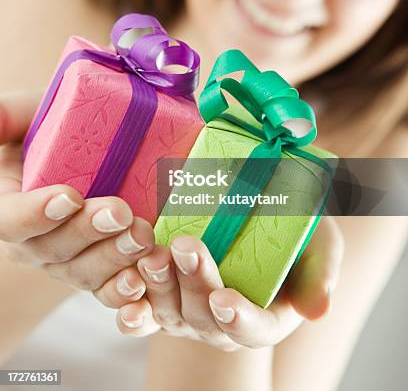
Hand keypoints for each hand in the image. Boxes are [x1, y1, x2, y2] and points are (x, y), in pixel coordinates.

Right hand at [0, 92, 154, 291]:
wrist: (100, 140)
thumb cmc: (59, 123)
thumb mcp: (30, 112)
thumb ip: (8, 116)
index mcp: (10, 205)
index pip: (9, 219)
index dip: (35, 214)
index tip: (70, 196)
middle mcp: (34, 238)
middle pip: (51, 249)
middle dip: (86, 233)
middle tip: (120, 212)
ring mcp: (68, 258)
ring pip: (82, 272)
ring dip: (113, 259)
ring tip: (142, 237)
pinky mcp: (100, 267)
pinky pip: (107, 289)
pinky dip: (124, 292)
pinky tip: (142, 283)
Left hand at [94, 215, 343, 350]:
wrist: (257, 211)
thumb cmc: (295, 232)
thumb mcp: (320, 246)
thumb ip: (321, 275)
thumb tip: (318, 310)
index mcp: (263, 319)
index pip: (253, 330)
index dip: (239, 319)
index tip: (225, 299)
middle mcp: (222, 322)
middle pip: (205, 317)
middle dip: (195, 284)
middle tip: (186, 248)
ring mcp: (189, 310)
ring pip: (169, 311)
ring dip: (159, 286)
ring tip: (154, 254)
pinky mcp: (162, 293)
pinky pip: (142, 307)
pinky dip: (131, 301)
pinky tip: (124, 281)